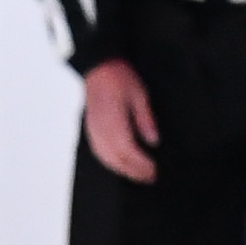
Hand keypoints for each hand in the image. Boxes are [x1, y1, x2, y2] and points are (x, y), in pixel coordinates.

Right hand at [83, 57, 159, 182]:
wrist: (98, 68)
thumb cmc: (119, 77)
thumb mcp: (140, 94)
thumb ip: (145, 119)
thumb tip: (153, 141)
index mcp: (112, 119)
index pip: (126, 150)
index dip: (141, 164)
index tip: (154, 170)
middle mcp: (100, 128)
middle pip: (115, 158)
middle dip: (133, 171)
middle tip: (150, 177)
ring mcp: (93, 130)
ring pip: (106, 158)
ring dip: (122, 169)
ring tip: (138, 175)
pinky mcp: (91, 130)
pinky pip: (99, 152)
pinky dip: (111, 162)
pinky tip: (121, 165)